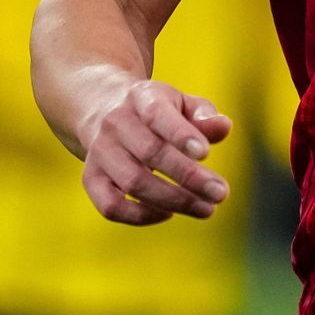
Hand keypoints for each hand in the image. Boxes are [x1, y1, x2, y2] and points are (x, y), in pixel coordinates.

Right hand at [80, 78, 231, 225]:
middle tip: (220, 193)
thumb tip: (224, 127)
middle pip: (150, 153)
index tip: (206, 154)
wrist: (104, 108)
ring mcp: (99, 152)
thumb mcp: (182, 102)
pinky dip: (140, 216)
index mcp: (141, 97)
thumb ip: (204, 115)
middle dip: (188, 177)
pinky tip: (169, 213)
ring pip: (133, 182)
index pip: (158, 115)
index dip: (181, 135)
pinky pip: (110, 206)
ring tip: (206, 209)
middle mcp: (115, 123)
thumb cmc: (157, 110)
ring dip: (173, 200)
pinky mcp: (91, 178)